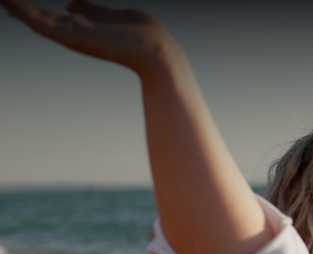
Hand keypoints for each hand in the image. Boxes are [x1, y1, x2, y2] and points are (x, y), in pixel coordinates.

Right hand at [2, 0, 178, 73]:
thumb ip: (90, 9)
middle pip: (38, 19)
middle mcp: (73, 33)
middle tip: (2, 0)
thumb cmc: (141, 34)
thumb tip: (70, 4)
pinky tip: (9, 3)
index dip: (29, 9)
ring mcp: (72, 35)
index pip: (48, 17)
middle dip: (18, 8)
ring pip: (35, 19)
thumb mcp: (108, 14)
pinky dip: (23, 11)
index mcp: (81, 27)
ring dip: (16, 8)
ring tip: (2, 0)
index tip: (10, 2)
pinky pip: (42, 22)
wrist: (157, 49)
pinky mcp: (74, 35)